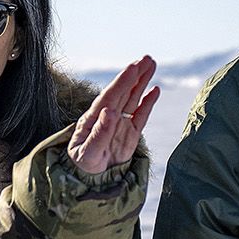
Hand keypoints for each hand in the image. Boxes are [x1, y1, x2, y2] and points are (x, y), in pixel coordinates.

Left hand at [68, 56, 159, 173]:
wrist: (89, 179)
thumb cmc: (83, 165)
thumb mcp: (87, 153)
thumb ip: (98, 133)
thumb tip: (109, 112)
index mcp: (94, 118)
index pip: (111, 96)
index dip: (122, 81)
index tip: (133, 68)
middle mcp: (107, 116)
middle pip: (123, 91)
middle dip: (134, 75)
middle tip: (146, 58)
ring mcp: (119, 123)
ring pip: (133, 98)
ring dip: (142, 81)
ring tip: (151, 64)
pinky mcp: (130, 133)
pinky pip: (141, 115)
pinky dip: (148, 102)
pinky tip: (154, 90)